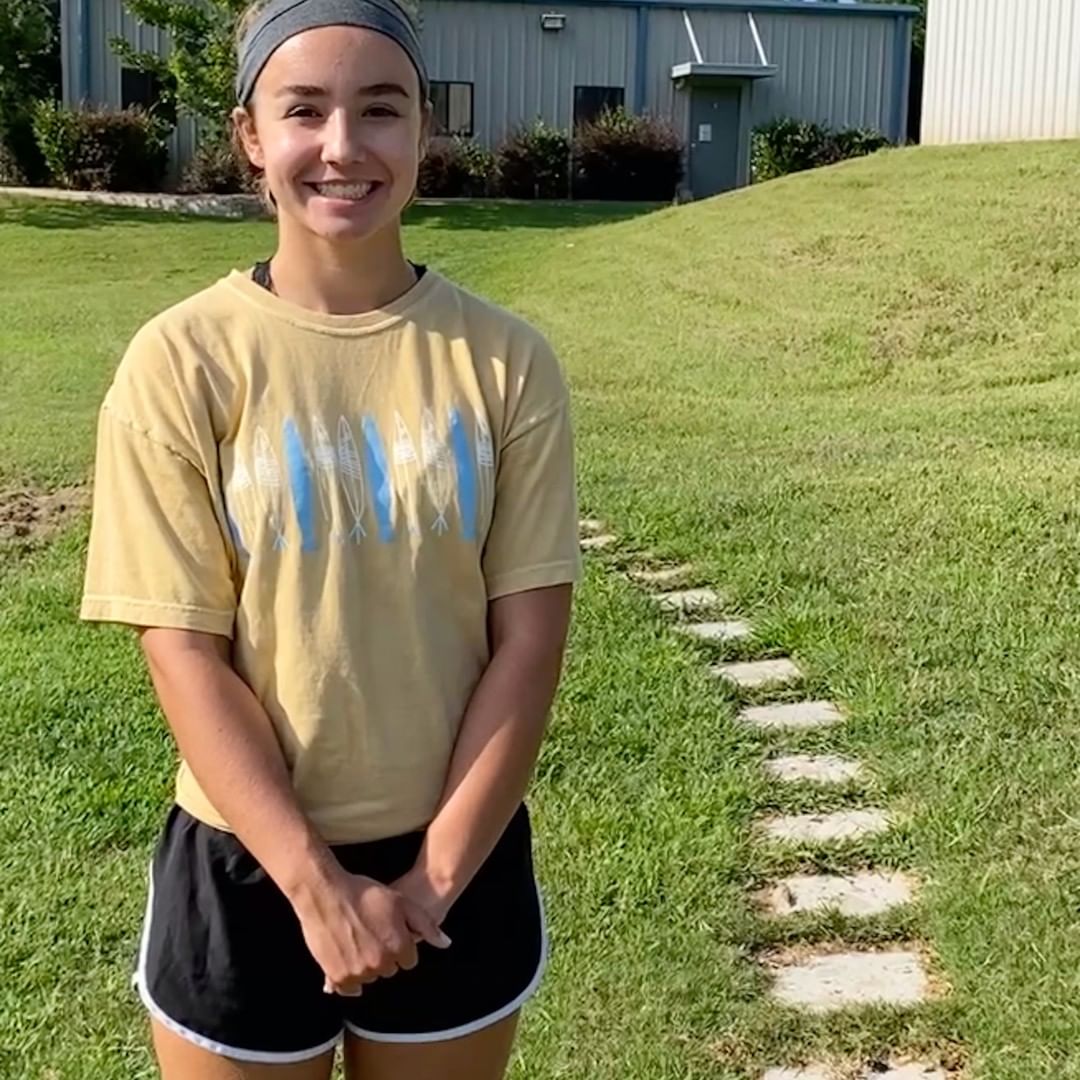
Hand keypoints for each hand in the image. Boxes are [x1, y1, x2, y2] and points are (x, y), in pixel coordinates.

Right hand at [290, 866, 451, 996]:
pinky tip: (345, 958)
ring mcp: (358, 971)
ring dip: (366, 965)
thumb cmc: (363, 894)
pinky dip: (348, 977)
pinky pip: (348, 987)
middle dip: (384, 955)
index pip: (408, 960)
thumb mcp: (401, 902)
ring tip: (356, 939)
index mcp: (398, 946)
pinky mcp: (338, 975)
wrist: (325, 893)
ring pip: (369, 977)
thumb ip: (425, 925)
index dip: (400, 944)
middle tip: (371, 932)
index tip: (389, 932)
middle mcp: (380, 963)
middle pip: (389, 969)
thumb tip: (445, 943)